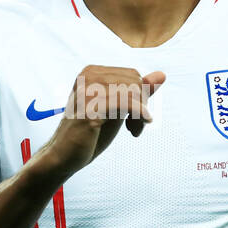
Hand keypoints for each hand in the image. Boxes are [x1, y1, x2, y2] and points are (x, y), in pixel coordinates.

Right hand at [38, 65, 165, 178]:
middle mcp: (89, 75)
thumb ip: (139, 92)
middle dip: (141, 104)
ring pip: (133, 92)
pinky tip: (136, 131)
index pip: (133, 75)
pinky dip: (138, 116)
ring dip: (139, 114)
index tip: (135, 117)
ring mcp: (88, 90)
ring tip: (134, 129)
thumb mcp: (118, 109)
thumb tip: (162, 75)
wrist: (64, 156)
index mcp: (92, 71)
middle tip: (135, 125)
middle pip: (135, 81)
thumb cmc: (90, 133)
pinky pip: (126, 104)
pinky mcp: (90, 109)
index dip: (140, 96)